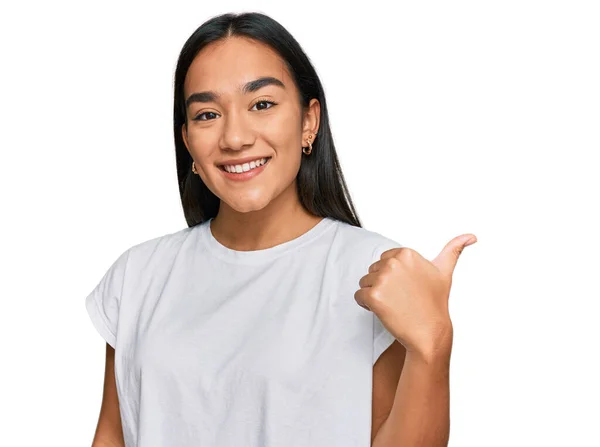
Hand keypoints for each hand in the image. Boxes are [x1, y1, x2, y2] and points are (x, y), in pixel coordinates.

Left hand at [355, 234, 476, 360]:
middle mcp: (393, 263)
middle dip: (383, 285)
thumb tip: (471, 236)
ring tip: (394, 305)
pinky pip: (358, 296)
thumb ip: (454, 250)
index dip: (393, 276)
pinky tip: (384, 311)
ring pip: (364, 283)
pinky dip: (366, 305)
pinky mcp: (373, 295)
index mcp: (406, 254)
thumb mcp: (444, 272)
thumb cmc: (435, 303)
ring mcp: (383, 279)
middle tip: (401, 298)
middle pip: (373, 270)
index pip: (384, 260)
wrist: (429, 332)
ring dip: (374, 295)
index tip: (406, 288)